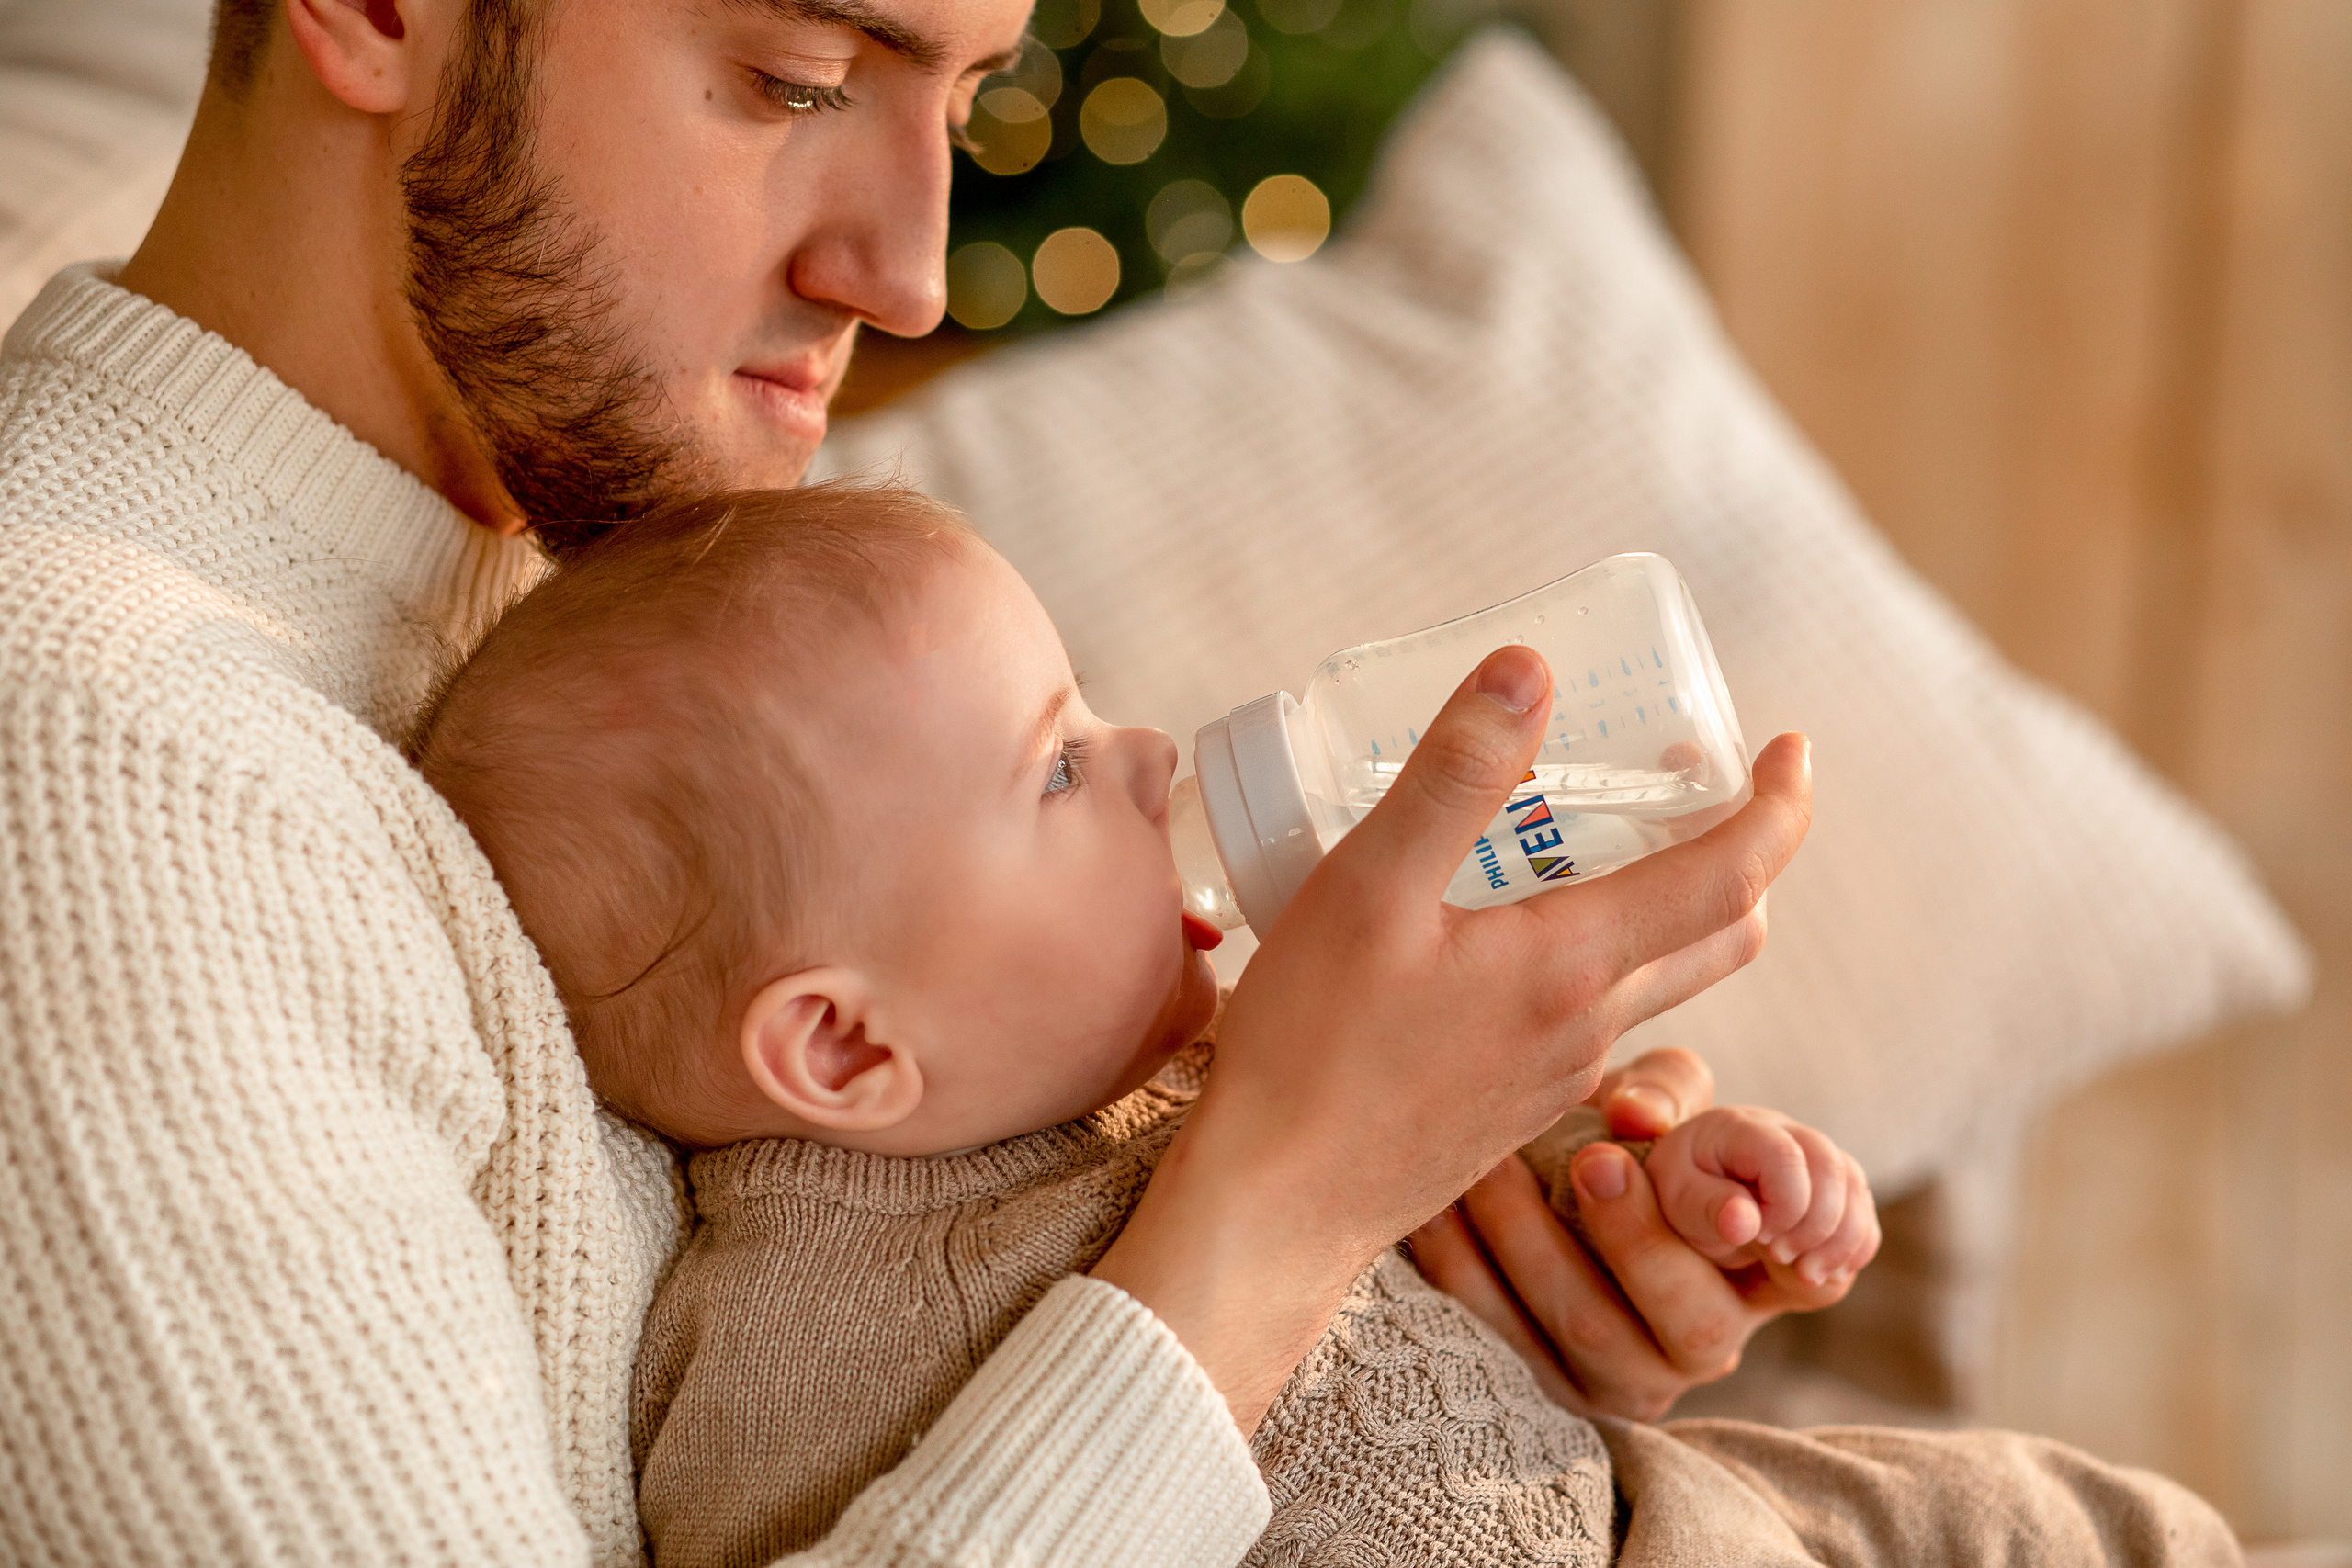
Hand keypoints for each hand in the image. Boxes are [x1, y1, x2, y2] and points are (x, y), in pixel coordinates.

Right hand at [1092, 644, 1811, 1429]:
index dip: (1779, 805)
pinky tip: (1513, 927)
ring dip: (1670, 905)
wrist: (1277, 1204)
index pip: (1732, 877)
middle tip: (1696, 784)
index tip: (1790, 746)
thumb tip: (1531, 669)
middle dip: (1742, 854)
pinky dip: (1601, 954)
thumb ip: (1452, 775)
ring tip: (1599, 837)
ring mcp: (1556, 1077)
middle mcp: (1590, 1027)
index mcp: (1576, 966)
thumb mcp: (1369, 885)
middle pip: (1722, 936)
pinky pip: (1595, 1018)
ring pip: (1659, 980)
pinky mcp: (1514, 1106)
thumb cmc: (1313, 1046)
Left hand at [1648, 1106, 1879, 1283]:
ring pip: (1855, 1187)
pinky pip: (1862, 1211)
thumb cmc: (1678, 1198)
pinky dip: (1854, 1247)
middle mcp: (1784, 1132)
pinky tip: (1826, 1273)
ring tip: (1806, 1276)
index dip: (1785, 1206)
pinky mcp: (1832, 1187)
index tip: (1761, 1240)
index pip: (1785, 1156)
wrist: (1690, 1203)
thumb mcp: (1676, 1203)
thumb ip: (1706, 1209)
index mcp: (1738, 1129)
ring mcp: (1812, 1157)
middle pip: (1832, 1166)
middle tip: (1780, 1259)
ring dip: (1841, 1240)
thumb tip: (1745, 1221)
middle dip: (1817, 1224)